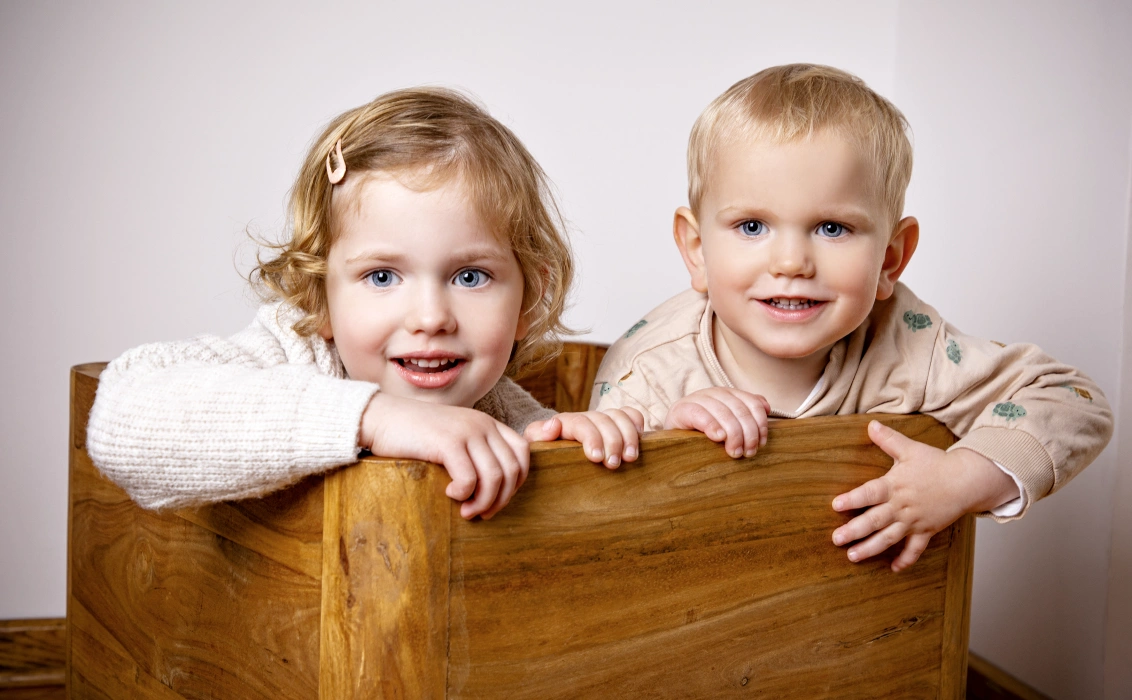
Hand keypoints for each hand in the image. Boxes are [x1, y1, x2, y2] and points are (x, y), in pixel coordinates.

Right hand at [360, 393, 529, 519]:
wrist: (382, 418)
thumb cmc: (416, 436)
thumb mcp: (454, 439)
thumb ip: (475, 454)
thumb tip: (495, 491)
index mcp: (487, 423)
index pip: (522, 452)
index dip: (517, 481)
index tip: (498, 498)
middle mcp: (482, 424)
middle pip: (512, 469)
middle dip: (501, 499)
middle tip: (481, 513)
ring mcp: (467, 431)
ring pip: (495, 477)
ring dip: (483, 502)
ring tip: (466, 511)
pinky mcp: (448, 442)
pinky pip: (470, 478)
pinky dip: (463, 494)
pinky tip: (449, 494)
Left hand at [524, 407, 644, 468]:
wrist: (551, 463)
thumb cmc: (544, 458)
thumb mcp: (535, 448)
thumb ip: (537, 436)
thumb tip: (554, 424)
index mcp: (564, 423)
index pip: (580, 422)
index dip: (591, 437)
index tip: (596, 458)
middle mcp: (585, 419)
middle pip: (603, 419)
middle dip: (612, 441)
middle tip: (613, 465)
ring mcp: (602, 421)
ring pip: (619, 416)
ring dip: (628, 436)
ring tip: (630, 459)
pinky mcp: (616, 426)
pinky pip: (630, 415)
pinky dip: (637, 423)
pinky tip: (641, 440)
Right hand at [663, 387, 769, 458]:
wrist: (670, 440)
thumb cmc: (702, 436)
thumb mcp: (727, 425)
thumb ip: (746, 414)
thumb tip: (766, 408)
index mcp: (728, 394)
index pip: (752, 403)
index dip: (760, 423)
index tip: (762, 443)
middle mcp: (714, 393)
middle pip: (739, 409)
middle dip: (748, 433)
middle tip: (748, 453)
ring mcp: (696, 399)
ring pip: (723, 412)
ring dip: (733, 434)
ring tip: (734, 452)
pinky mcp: (681, 409)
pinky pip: (700, 414)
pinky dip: (712, 425)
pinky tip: (718, 438)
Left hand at [831, 420, 1018, 571]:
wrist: (967, 480)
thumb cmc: (937, 464)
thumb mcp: (910, 449)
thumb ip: (888, 439)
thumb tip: (870, 424)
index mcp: (895, 486)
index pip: (869, 493)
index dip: (853, 499)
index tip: (835, 505)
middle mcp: (902, 506)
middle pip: (874, 521)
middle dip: (854, 531)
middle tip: (836, 539)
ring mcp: (914, 521)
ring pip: (889, 538)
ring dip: (870, 549)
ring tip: (853, 557)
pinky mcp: (926, 531)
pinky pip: (915, 549)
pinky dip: (906, 560)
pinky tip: (893, 569)